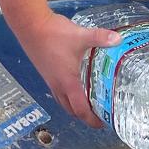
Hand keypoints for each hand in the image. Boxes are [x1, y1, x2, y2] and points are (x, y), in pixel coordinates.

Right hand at [12, 10, 119, 128]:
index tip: (103, 123)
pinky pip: (57, 90)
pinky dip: (68, 94)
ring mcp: (50, 79)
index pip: (80, 109)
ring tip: (89, 103)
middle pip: (70, 109)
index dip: (91, 119)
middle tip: (99, 115)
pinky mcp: (46, 71)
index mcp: (67, 82)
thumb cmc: (53, 34)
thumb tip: (118, 40)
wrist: (30, 25)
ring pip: (63, 100)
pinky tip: (76, 83)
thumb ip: (100, 38)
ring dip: (75, 106)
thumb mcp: (81, 35)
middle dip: (84, 116)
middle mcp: (57, 84)